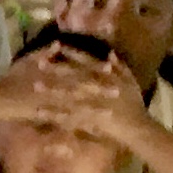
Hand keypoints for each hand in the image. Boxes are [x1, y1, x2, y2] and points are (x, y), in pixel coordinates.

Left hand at [32, 48, 149, 142]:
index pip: (87, 61)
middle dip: (57, 69)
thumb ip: (121, 67)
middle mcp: (97, 89)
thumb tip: (110, 54)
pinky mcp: (86, 120)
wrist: (136, 127)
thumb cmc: (134, 104)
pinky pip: (66, 117)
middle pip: (74, 77)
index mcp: (107, 77)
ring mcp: (91, 105)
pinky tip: (39, 113)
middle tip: (40, 63)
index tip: (57, 45)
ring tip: (36, 86)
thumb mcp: (131, 82)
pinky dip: (53, 115)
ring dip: (52, 91)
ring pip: (68, 96)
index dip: (72, 53)